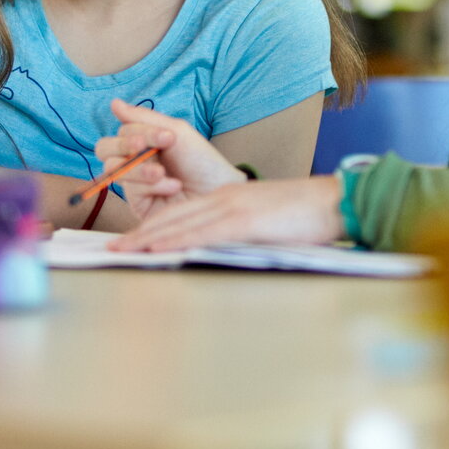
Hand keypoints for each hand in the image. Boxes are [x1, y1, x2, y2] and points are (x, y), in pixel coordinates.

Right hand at [93, 99, 244, 219]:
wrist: (218, 191)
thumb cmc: (201, 162)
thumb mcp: (176, 132)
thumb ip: (143, 118)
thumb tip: (114, 103)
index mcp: (143, 142)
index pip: (122, 131)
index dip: (140, 131)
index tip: (168, 136)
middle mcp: (134, 161)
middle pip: (105, 150)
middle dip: (123, 145)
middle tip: (143, 146)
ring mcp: (134, 184)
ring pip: (112, 169)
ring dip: (139, 168)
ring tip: (162, 172)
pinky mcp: (138, 204)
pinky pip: (130, 190)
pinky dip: (152, 186)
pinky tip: (173, 187)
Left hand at [112, 174, 344, 251]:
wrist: (335, 202)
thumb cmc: (306, 217)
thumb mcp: (264, 221)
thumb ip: (238, 231)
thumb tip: (219, 251)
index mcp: (227, 197)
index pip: (180, 212)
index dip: (152, 226)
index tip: (130, 242)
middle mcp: (223, 198)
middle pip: (171, 215)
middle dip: (139, 233)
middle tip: (112, 249)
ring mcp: (233, 207)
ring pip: (180, 222)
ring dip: (148, 238)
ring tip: (122, 251)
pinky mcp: (245, 221)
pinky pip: (203, 232)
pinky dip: (177, 241)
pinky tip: (158, 249)